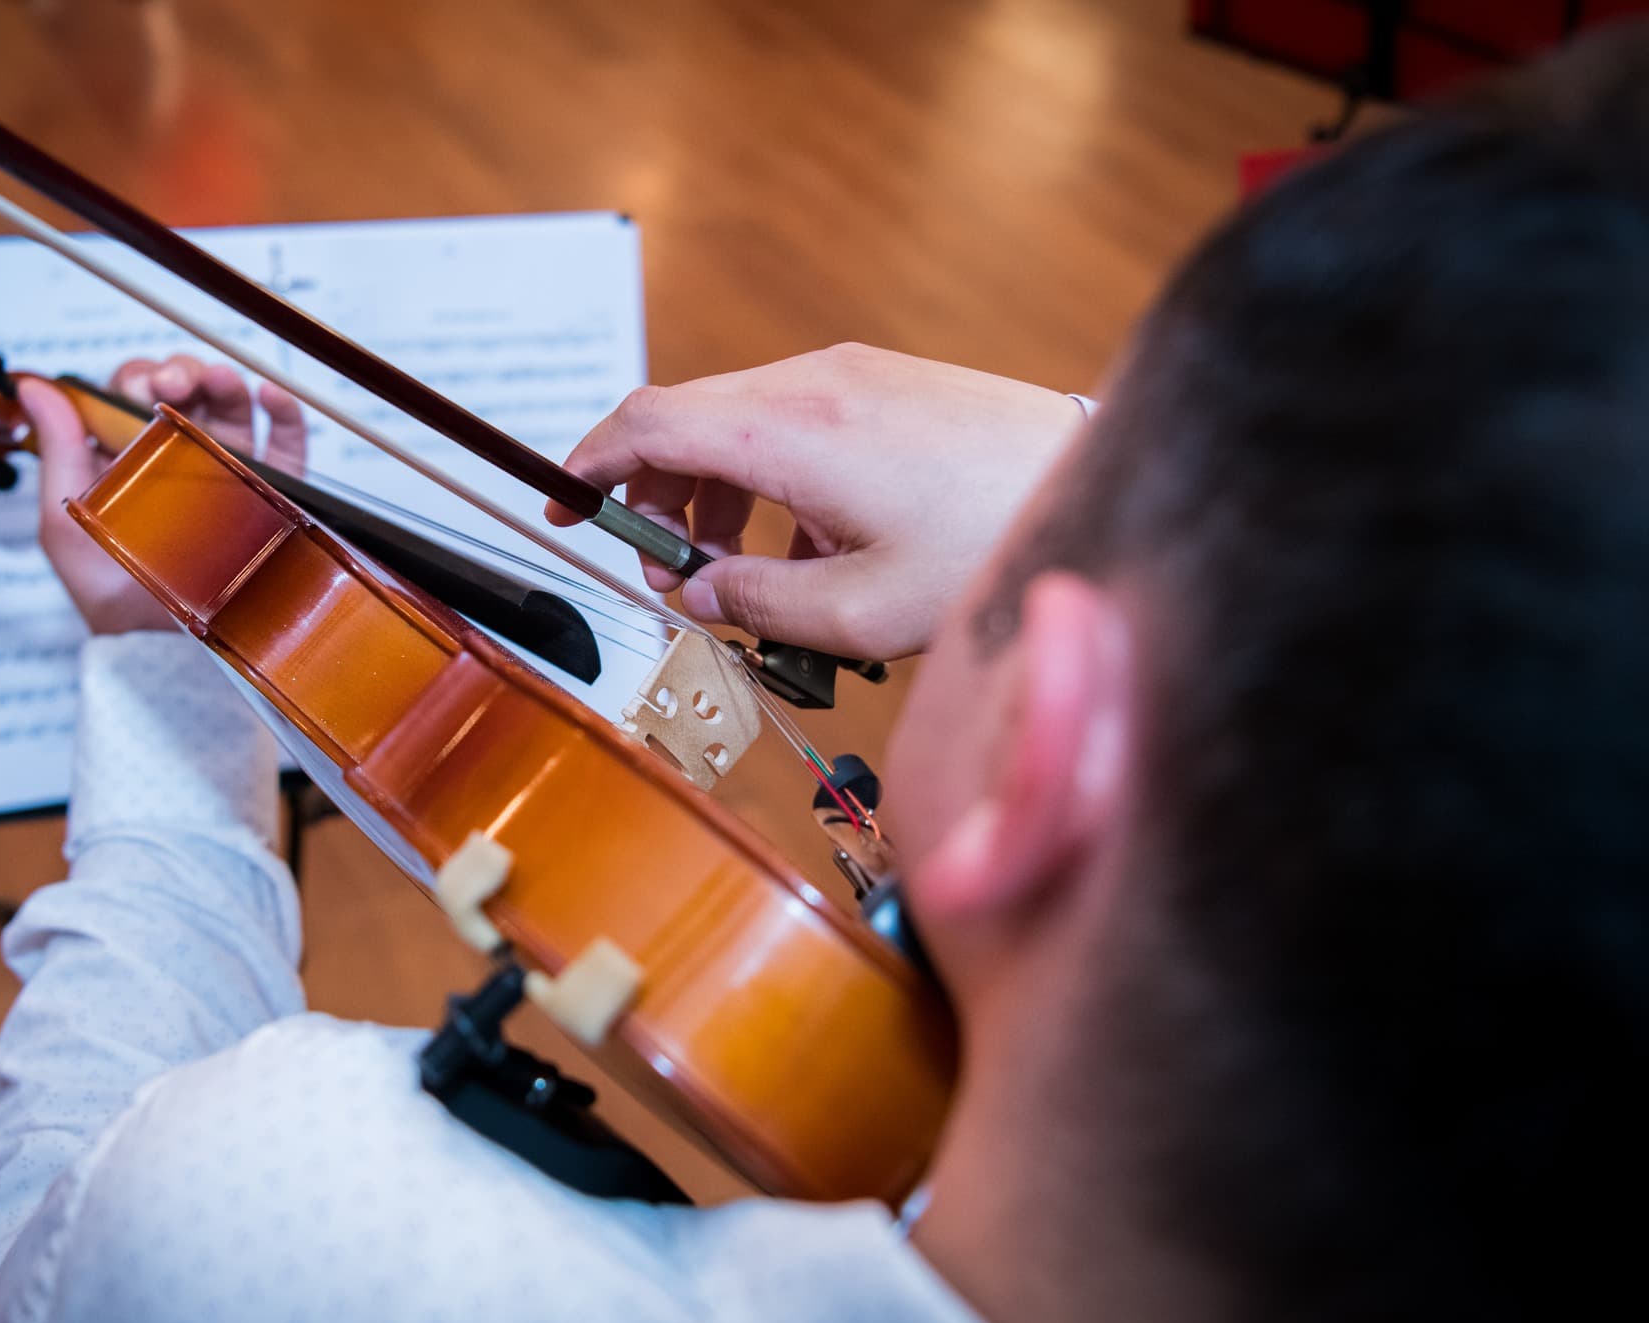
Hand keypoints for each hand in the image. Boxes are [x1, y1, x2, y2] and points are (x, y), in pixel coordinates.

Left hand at [27, 354, 308, 634]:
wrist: (166, 649)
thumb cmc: (112, 595)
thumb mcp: (67, 521)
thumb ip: (57, 450)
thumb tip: (34, 387)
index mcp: (128, 459)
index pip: (131, 396)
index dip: (135, 378)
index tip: (139, 389)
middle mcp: (177, 459)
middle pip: (183, 391)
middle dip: (178, 371)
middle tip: (173, 384)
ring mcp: (225, 473)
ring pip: (230, 406)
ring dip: (223, 378)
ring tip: (217, 379)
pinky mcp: (268, 494)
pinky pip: (284, 444)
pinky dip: (281, 410)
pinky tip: (268, 394)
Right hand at [546, 343, 1082, 659]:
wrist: (1093, 490)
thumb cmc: (991, 545)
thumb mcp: (859, 612)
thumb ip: (757, 605)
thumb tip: (699, 596)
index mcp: (789, 430)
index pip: (648, 423)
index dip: (589, 465)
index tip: (563, 505)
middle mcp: (812, 383)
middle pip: (685, 419)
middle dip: (652, 497)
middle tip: (666, 574)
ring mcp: (851, 376)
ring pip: (736, 421)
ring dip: (710, 493)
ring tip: (732, 570)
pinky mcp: (884, 384)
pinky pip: (790, 421)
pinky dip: (765, 478)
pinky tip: (803, 547)